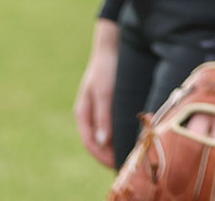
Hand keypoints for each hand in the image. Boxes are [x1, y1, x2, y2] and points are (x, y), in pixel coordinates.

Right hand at [74, 20, 118, 167]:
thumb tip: (103, 142)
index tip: (118, 165)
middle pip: (97, 143)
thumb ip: (103, 116)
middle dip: (109, 155)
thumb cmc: (106, 68)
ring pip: (104, 136)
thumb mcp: (104, 92)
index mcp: (83, 113)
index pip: (90, 143)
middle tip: (126, 166)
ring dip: (115, 147)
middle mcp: (88, 115)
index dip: (102, 156)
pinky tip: (131, 138)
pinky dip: (119, 135)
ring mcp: (97, 110)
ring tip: (130, 156)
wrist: (110, 47)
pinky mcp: (107, 105)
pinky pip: (111, 126)